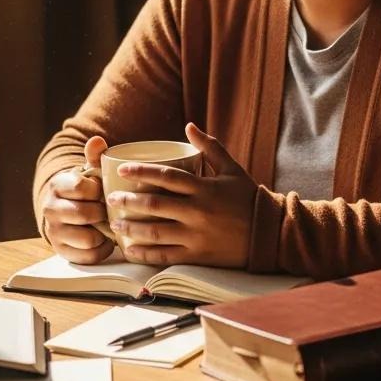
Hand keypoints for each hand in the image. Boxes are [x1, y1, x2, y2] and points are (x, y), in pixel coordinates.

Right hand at [40, 136, 115, 264]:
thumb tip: (98, 141)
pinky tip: (104, 239)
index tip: (104, 190)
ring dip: (104, 232)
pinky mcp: (61, 251)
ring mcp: (54, 231)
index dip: (98, 189)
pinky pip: (88, 255)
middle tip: (110, 209)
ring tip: (108, 224)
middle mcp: (50, 209)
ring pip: (88, 238)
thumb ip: (95, 155)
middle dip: (103, 212)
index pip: (81, 187)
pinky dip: (101, 249)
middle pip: (86, 213)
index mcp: (58, 185)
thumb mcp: (89, 171)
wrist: (65, 209)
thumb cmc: (84, 189)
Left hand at [106, 122, 255, 267]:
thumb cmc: (247, 198)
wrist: (270, 233)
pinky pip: (166, 256)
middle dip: (128, 201)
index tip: (122, 169)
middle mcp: (198, 211)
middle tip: (110, 198)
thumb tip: (189, 125)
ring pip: (156, 231)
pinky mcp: (198, 255)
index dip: (141, 171)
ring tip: (114, 223)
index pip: (166, 176)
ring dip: (131, 227)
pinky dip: (145, 253)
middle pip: (155, 204)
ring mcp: (197, 235)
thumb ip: (210, 147)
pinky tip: (131, 249)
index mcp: (204, 188)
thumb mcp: (231, 169)